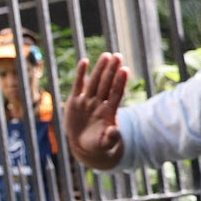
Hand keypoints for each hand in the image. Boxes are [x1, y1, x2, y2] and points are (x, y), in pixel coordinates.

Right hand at [65, 53, 129, 170]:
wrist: (84, 145)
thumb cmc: (98, 145)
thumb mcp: (105, 144)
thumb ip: (111, 138)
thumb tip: (115, 131)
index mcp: (109, 113)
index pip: (116, 94)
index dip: (120, 83)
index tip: (125, 70)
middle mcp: (99, 104)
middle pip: (107, 84)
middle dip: (112, 70)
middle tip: (118, 56)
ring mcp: (88, 101)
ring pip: (95, 82)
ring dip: (100, 69)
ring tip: (106, 55)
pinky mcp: (75, 102)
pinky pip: (78, 85)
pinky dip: (81, 74)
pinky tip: (85, 61)